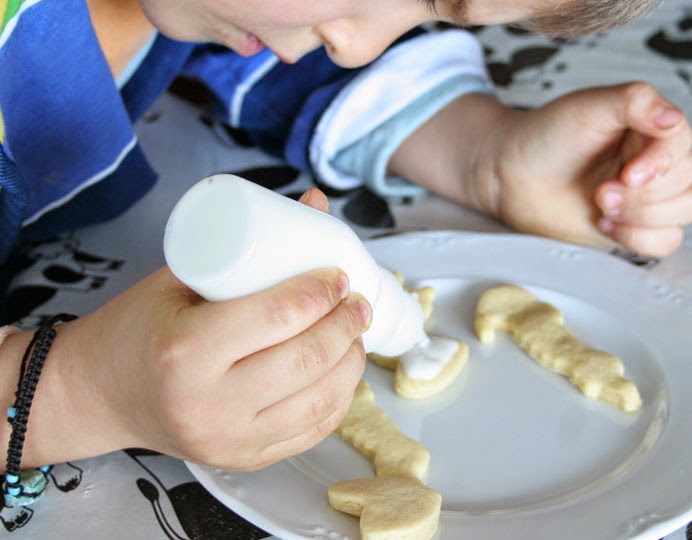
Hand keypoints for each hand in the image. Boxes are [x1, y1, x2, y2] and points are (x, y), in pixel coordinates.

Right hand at [14, 190, 369, 470]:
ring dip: (352, 362)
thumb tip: (315, 203)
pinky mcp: (245, 460)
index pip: (278, 316)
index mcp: (186, 351)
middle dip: (346, 325)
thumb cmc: (138, 327)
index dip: (322, 292)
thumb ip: (247, 242)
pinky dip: (339, 399)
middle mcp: (209, 404)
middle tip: (357, 302)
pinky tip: (344, 372)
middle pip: (308, 360)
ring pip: (320, 402)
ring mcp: (229, 440)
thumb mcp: (179, 276)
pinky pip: (312, 433)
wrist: (100, 394)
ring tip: (356, 333)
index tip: (338, 275)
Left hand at [394, 82, 691, 256]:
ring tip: (601, 207)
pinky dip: (642, 238)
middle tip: (600, 193)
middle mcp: (652, 160)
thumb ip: (635, 101)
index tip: (627, 174)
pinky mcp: (633, 226)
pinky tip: (607, 226)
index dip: (661, 163)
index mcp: (647, 127)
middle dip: (644, 194)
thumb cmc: (545, 136)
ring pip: (684, 211)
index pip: (682, 143)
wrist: (510, 175)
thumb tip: (674, 118)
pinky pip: (667, 240)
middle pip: (686, 181)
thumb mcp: (589, 106)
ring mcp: (645, 196)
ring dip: (644, 215)